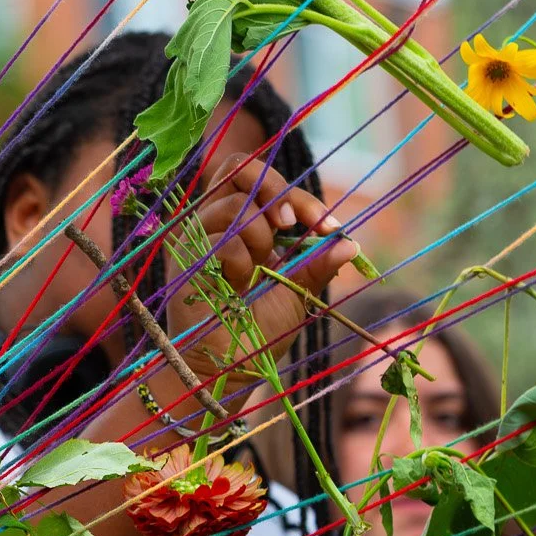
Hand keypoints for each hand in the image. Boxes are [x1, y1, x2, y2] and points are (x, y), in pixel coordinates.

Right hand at [176, 152, 357, 391]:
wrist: (228, 369)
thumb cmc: (258, 331)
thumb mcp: (297, 291)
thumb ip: (317, 264)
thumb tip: (351, 245)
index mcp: (238, 221)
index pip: (261, 180)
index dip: (300, 196)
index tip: (329, 228)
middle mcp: (212, 221)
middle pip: (237, 166)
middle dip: (275, 191)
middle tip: (290, 226)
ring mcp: (195, 237)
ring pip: (235, 205)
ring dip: (260, 236)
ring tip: (258, 270)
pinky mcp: (184, 259)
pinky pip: (223, 239)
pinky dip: (242, 262)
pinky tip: (237, 286)